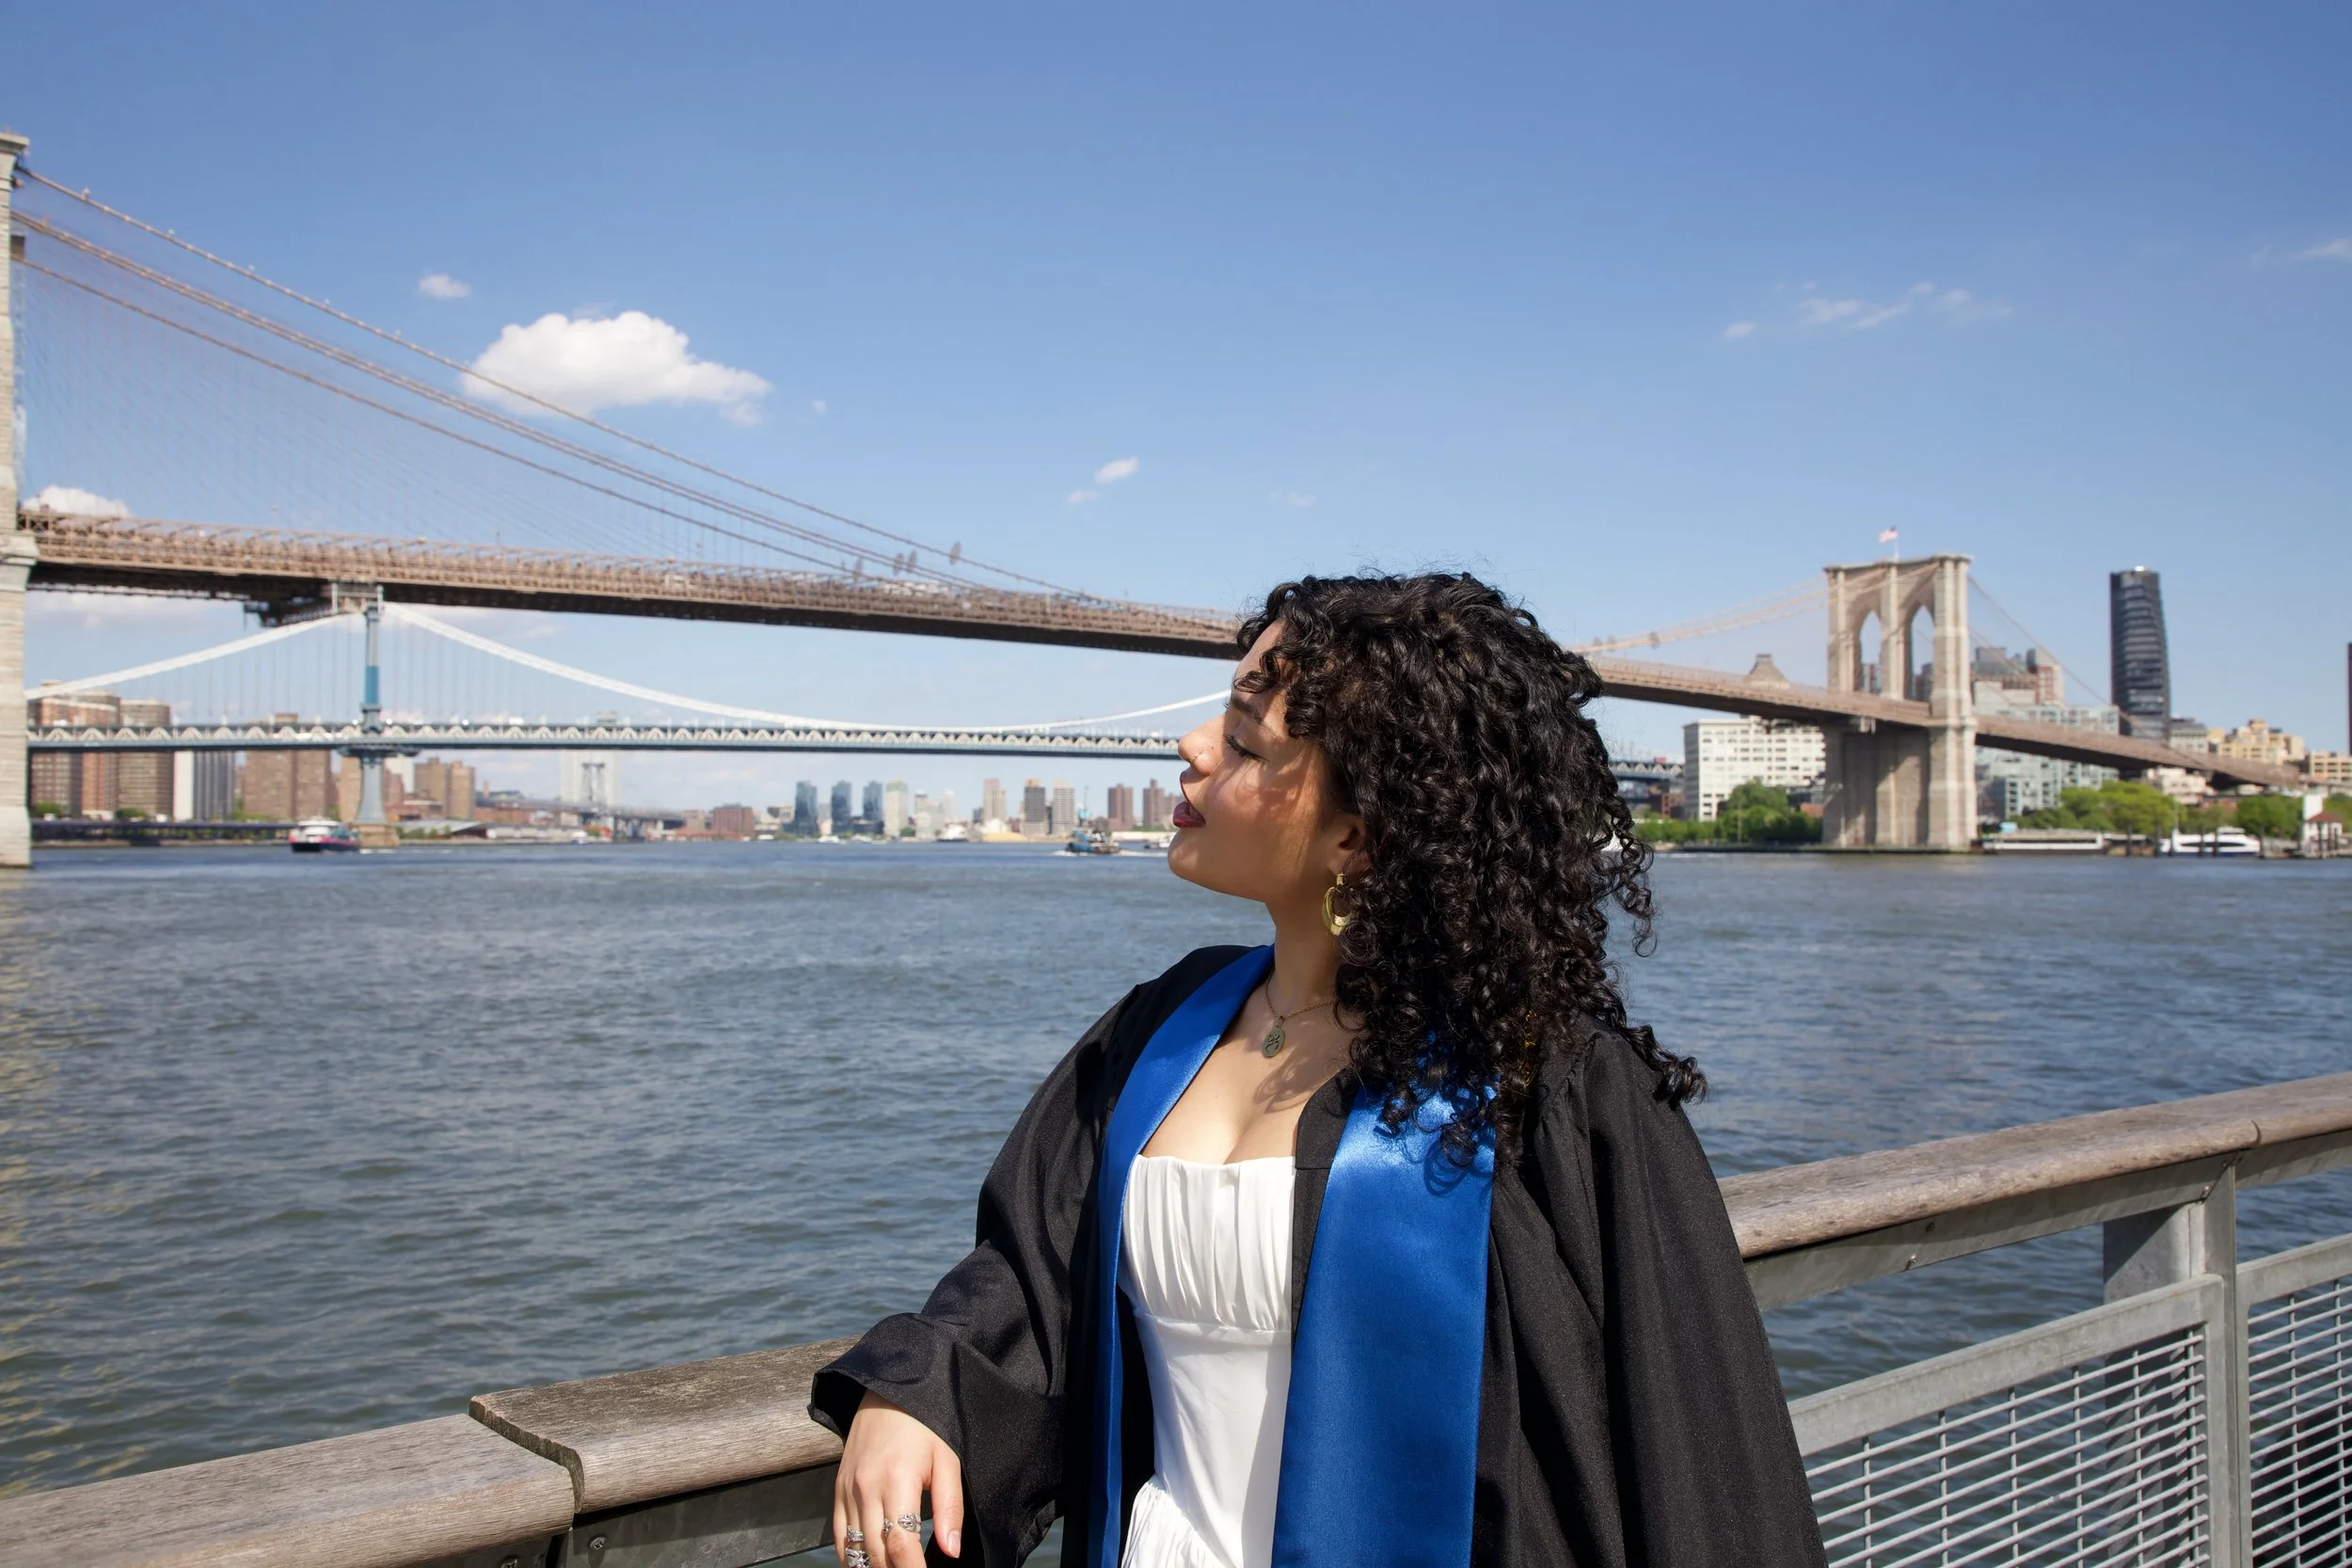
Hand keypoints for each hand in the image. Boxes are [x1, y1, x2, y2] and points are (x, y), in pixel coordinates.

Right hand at [835, 1389, 964, 1564]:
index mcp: (897, 1480)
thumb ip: (949, 1507)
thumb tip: (951, 1551)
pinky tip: (868, 1565)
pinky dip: (851, 1557)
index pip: (901, 1545)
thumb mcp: (947, 1459)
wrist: (887, 1390)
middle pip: (877, 1553)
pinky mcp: (838, 1490)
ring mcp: (848, 1490)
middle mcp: (866, 1489)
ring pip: (855, 1549)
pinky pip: (838, 1536)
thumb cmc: (925, 1424)